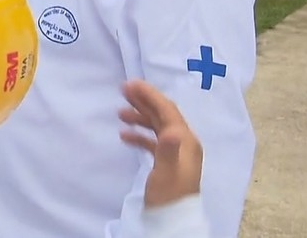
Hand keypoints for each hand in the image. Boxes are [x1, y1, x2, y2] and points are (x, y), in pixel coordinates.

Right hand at [118, 80, 202, 207]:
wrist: (173, 221)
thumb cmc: (169, 196)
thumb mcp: (167, 172)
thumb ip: (168, 150)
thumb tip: (172, 130)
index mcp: (186, 140)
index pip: (167, 110)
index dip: (149, 95)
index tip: (131, 84)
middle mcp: (183, 142)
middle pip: (163, 115)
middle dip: (144, 101)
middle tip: (123, 90)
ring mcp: (176, 152)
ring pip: (157, 126)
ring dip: (140, 117)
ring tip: (120, 112)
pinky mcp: (167, 163)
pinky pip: (153, 142)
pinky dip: (140, 135)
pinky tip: (124, 135)